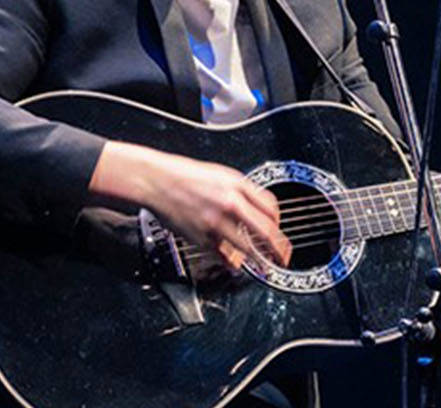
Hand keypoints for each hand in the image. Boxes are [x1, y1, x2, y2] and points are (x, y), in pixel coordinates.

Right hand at [90, 142, 291, 270]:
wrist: (157, 180)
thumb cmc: (185, 175)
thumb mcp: (219, 174)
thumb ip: (240, 191)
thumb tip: (257, 208)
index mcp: (236, 185)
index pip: (270, 207)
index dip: (278, 222)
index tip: (278, 230)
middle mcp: (230, 203)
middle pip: (266, 230)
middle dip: (279, 248)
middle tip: (283, 257)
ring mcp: (216, 222)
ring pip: (248, 249)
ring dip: (259, 261)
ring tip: (265, 266)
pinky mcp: (202, 237)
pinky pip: (224, 256)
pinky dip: (232, 263)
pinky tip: (236, 264)